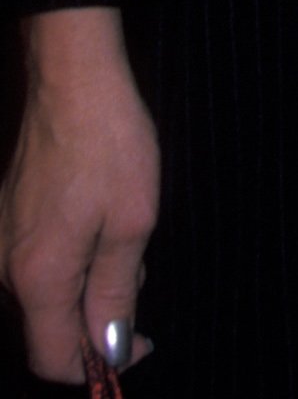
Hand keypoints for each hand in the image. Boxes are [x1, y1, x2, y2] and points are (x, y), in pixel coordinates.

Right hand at [0, 10, 158, 379]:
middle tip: (138, 274)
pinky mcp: (4, 218)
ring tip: (122, 237)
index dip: (95, 366)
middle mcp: (6, 268)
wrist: (73, 78)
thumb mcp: (132, 221)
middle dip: (95, 318)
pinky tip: (99, 222)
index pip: (52, 358)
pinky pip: (36, 262)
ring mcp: (1, 241)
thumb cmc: (108, 142)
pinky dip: (69, 260)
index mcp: (37, 278)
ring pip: (43, 294)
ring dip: (84, 286)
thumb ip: (117, 292)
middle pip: (45, 329)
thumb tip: (111, 347)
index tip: (138, 345)